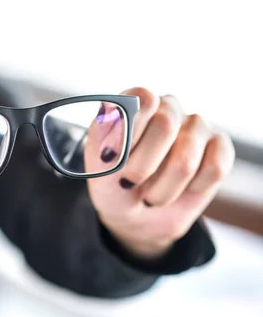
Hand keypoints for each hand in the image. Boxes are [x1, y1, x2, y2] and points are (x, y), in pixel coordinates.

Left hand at [85, 88, 234, 259]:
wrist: (135, 218)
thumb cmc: (113, 186)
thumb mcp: (97, 167)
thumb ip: (102, 136)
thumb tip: (111, 107)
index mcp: (136, 103)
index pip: (143, 98)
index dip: (129, 130)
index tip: (112, 157)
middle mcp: (168, 107)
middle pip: (165, 125)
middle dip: (141, 167)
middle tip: (128, 183)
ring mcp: (197, 126)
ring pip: (186, 158)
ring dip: (163, 189)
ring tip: (150, 195)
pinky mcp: (219, 147)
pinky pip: (214, 169)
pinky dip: (192, 190)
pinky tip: (180, 189)